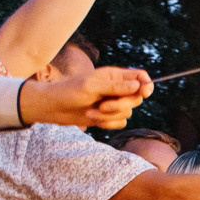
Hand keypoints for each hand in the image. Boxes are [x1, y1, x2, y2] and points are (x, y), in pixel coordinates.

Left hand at [17, 68, 153, 128]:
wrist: (54, 108)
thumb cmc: (69, 92)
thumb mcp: (92, 86)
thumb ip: (116, 86)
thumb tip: (138, 87)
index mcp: (114, 76)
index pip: (140, 77)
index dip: (146, 84)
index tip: (144, 93)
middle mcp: (117, 89)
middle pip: (136, 98)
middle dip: (120, 105)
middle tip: (103, 105)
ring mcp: (114, 103)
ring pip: (128, 112)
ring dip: (109, 115)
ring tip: (91, 112)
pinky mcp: (109, 116)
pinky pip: (121, 123)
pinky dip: (107, 123)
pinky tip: (93, 118)